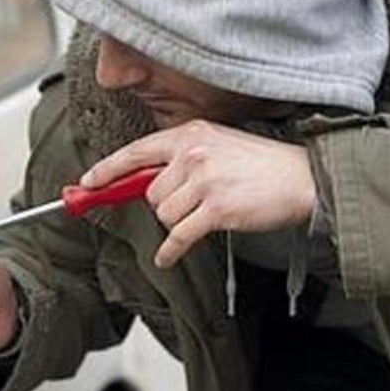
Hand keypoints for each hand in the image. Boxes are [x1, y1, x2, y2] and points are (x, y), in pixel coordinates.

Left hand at [81, 119, 315, 266]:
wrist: (302, 178)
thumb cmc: (261, 165)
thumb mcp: (218, 145)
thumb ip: (181, 158)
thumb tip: (141, 182)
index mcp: (190, 134)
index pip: (135, 151)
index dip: (107, 170)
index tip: (87, 184)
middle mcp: (193, 153)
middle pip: (149, 192)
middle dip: (165, 205)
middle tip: (193, 204)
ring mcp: (205, 181)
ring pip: (163, 215)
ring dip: (178, 223)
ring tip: (206, 215)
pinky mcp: (217, 209)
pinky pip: (178, 237)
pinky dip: (171, 251)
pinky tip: (168, 257)